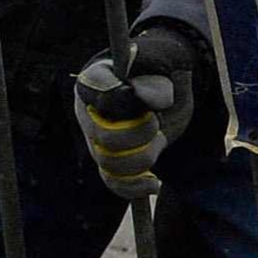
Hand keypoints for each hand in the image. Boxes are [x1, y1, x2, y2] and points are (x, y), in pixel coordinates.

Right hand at [70, 20, 197, 202]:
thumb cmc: (162, 71)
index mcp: (94, 83)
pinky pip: (113, 183)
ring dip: (142, 161)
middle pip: (103, 140)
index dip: (125, 108)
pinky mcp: (111, 160)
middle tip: (156, 124)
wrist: (168, 87)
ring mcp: (97, 139)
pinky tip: (154, 183)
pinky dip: (134, 189)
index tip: (150, 107)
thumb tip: (144, 97)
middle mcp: (88, 112)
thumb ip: (155, 80)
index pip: (99, 100)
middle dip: (139, 137)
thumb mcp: (164, 68)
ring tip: (158, 143)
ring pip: (109, 166)